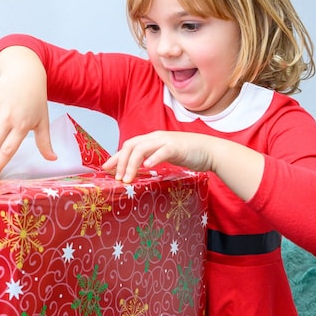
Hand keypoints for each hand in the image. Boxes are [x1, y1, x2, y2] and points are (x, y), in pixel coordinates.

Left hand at [104, 131, 264, 201]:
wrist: (210, 150)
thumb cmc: (187, 154)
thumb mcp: (164, 155)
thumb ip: (150, 159)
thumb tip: (135, 170)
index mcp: (151, 140)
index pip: (128, 146)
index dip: (115, 157)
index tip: (105, 169)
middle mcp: (155, 138)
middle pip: (131, 146)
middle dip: (120, 162)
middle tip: (117, 178)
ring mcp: (166, 141)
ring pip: (142, 149)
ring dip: (131, 164)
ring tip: (127, 178)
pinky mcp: (177, 147)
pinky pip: (162, 151)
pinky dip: (153, 158)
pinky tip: (147, 167)